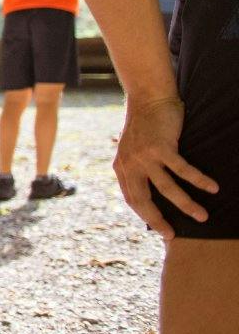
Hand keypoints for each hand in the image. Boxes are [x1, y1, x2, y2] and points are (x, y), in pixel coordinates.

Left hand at [113, 95, 217, 238]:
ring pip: (166, 188)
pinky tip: (212, 188)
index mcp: (121, 167)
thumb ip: (137, 168)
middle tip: (173, 235)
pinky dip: (198, 180)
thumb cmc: (146, 125)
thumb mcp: (134, 149)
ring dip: (186, 204)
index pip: (132, 199)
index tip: (162, 230)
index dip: (147, 216)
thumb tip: (150, 190)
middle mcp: (129, 164)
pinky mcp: (160, 147)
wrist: (148, 98)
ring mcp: (144, 156)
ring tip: (203, 217)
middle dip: (159, 220)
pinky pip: (182, 169)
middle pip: (144, 200)